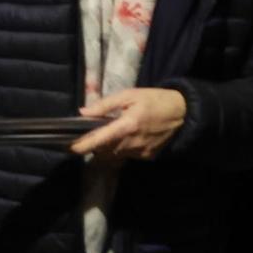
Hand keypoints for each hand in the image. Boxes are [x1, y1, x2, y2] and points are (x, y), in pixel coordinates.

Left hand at [72, 88, 186, 161]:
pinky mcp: (148, 157)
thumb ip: (105, 105)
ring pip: (114, 156)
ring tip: (109, 135)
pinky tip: (127, 138)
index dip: (81, 146)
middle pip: (103, 151)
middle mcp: (132, 143)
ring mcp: (141, 153)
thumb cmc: (154, 100)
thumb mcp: (129, 95)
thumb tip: (82, 112)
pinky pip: (127, 156)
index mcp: (126, 126)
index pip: (97, 141)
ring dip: (107, 149)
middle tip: (90, 135)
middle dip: (93, 146)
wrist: (184, 112)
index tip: (68, 147)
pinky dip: (121, 150)